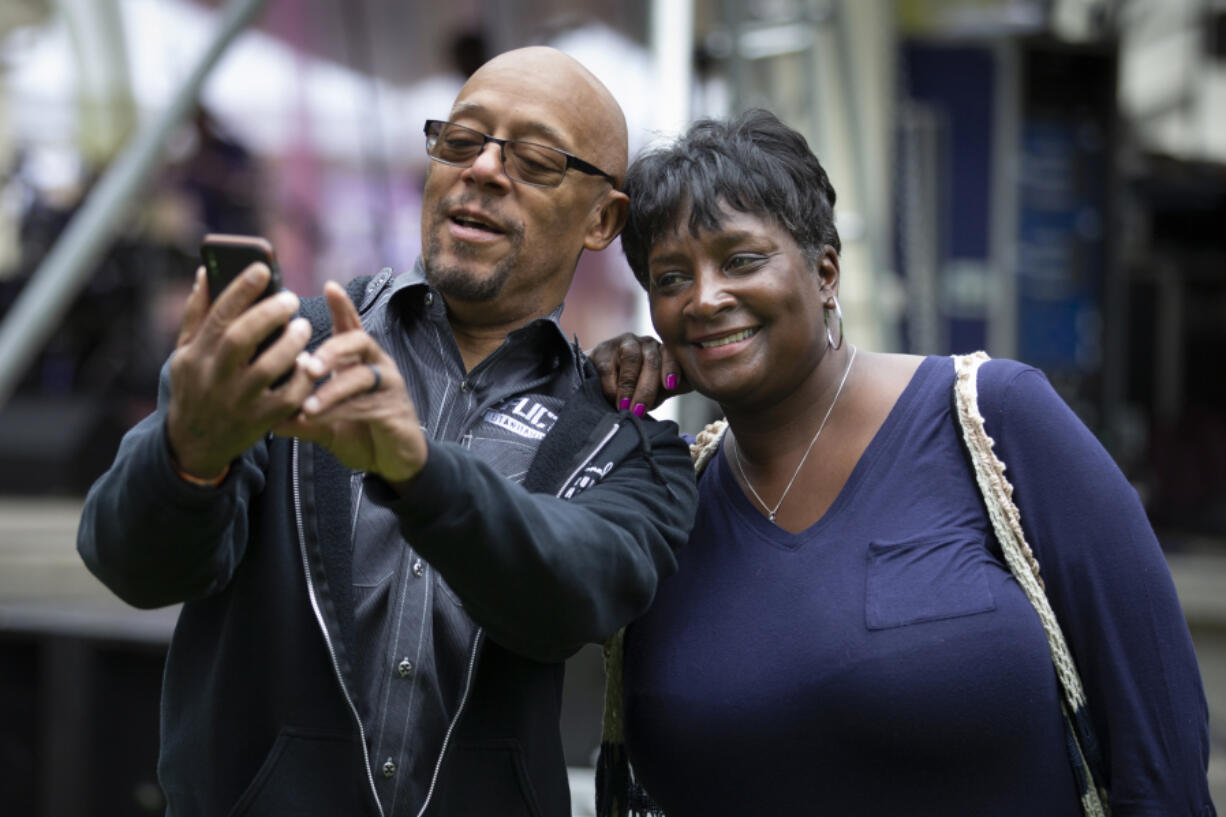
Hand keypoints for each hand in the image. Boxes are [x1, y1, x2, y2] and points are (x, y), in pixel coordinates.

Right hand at [167, 264, 315, 479]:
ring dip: (290, 344)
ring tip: (303, 327)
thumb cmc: (194, 387)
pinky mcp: (259, 421)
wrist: (193, 444)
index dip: (241, 290)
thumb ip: (196, 315)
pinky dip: (301, 379)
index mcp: (196, 355)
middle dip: (268, 315)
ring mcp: (237, 401)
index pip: (218, 315)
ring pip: (267, 369)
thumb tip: (205, 273)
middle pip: (241, 339)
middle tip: (291, 299)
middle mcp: (214, 377)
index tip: (262, 268)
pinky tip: (308, 363)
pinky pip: (287, 398)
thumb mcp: (184, 353)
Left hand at [274, 281, 427, 484]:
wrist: (394, 462)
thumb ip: (301, 418)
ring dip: (331, 389)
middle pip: (360, 341)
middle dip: (332, 348)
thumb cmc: (361, 434)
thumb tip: (267, 418)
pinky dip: (340, 412)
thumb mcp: (325, 425)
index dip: (343, 307)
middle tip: (307, 365)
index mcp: (359, 362)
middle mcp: (377, 367)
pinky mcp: (395, 410)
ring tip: (307, 405)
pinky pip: (367, 405)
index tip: (329, 286)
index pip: (351, 327)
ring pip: (361, 376)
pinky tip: (318, 419)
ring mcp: (389, 387)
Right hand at [588, 332, 688, 415]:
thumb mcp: (657, 390)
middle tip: (639, 411)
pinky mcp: (602, 349)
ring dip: (628, 386)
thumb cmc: (637, 390)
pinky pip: (608, 365)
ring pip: (631, 359)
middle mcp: (646, 344)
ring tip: (625, 407)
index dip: (672, 369)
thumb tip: (698, 384)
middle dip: (646, 388)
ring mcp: (624, 343)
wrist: (602, 385)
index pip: (672, 355)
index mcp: (664, 352)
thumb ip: (673, 387)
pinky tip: (610, 397)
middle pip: (651, 360)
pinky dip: (610, 384)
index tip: (670, 386)